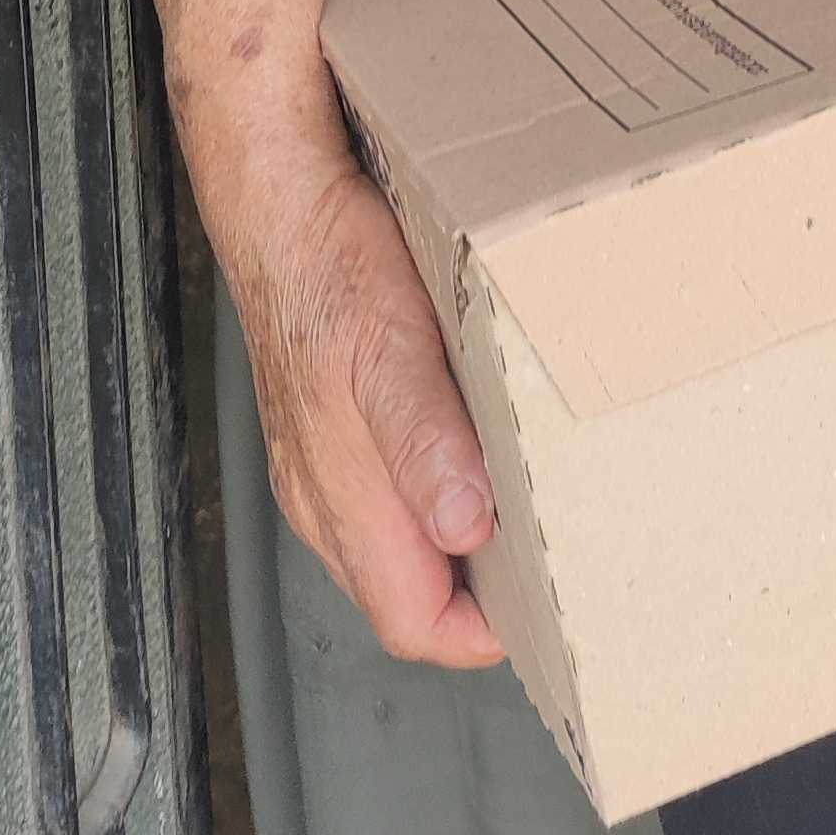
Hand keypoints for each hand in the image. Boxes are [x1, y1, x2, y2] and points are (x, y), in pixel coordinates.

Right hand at [215, 131, 504, 671]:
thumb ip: (425, 444)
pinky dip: (434, 499)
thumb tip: (464, 531)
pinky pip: (383, 499)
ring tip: (526, 511)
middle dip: (477, 600)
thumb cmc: (332, 266)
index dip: (481, 632)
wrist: (281, 201)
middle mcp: (322, 496)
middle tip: (554, 563)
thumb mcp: (391, 347)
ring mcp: (318, 466)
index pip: (412, 622)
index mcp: (338, 495)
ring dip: (457, 548)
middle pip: (405, 597)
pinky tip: (473, 454)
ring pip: (396, 551)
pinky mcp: (326, 431)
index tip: (546, 605)